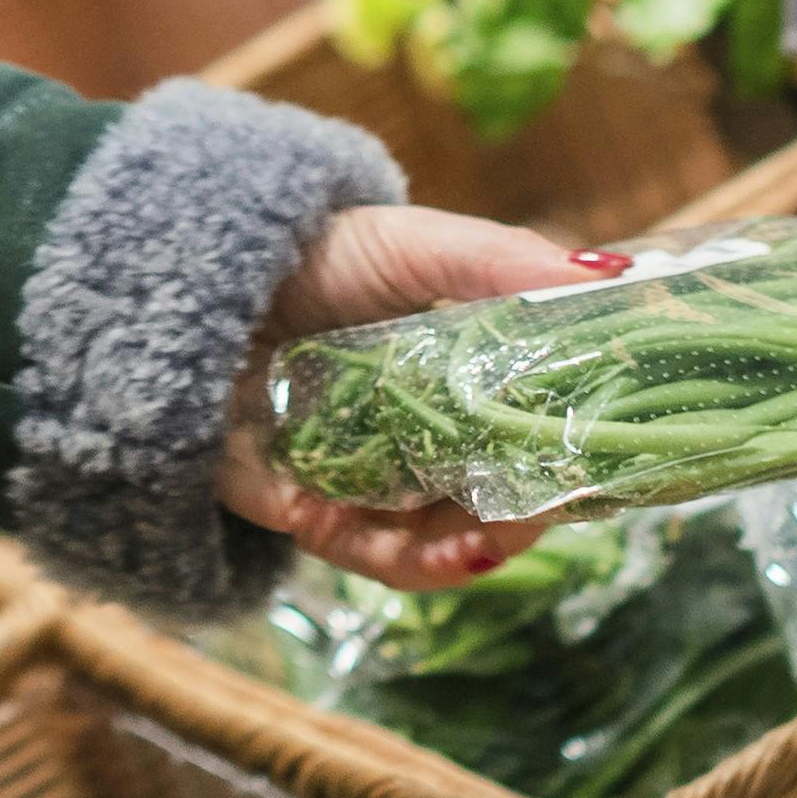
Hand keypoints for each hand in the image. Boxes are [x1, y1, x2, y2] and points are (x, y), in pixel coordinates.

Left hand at [216, 204, 618, 587]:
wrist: (188, 280)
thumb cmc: (312, 252)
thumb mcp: (414, 243)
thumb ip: (502, 261)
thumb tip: (604, 278)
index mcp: (465, 374)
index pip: (541, 429)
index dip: (577, 451)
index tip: (608, 462)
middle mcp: (426, 433)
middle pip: (496, 492)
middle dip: (527, 511)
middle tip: (546, 509)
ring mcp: (372, 475)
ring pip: (440, 536)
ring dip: (467, 549)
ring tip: (480, 545)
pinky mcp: (312, 507)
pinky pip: (366, 551)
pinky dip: (391, 554)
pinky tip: (415, 542)